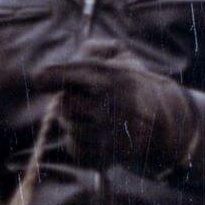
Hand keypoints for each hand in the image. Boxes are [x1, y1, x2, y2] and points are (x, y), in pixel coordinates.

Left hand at [32, 38, 196, 174]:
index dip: (51, 76)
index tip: (39, 78)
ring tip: (88, 116)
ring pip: (69, 128)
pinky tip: (93, 134)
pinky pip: (76, 150)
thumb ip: (93, 49)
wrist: (165, 122)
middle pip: (63, 105)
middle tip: (75, 99)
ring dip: (71, 122)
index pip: (73, 75)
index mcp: (113, 77)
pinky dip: (78, 141)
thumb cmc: (132, 85)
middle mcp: (113, 105)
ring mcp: (112, 133)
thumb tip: (69, 61)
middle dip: (64, 101)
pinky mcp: (110, 155)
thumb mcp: (121, 56)